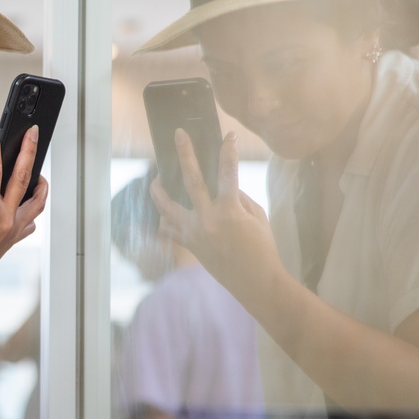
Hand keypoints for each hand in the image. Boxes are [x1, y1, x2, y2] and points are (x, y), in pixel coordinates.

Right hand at [0, 125, 47, 299]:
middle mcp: (6, 220)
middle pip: (24, 177)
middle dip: (29, 150)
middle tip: (33, 133)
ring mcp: (13, 231)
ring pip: (38, 201)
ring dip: (39, 183)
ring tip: (36, 171)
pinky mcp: (13, 241)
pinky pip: (30, 221)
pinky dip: (28, 209)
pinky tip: (20, 203)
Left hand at [150, 128, 283, 304]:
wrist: (256, 282)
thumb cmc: (262, 249)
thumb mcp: (258, 217)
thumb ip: (239, 198)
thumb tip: (224, 186)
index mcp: (229, 211)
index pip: (228, 172)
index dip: (229, 151)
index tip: (229, 136)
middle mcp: (207, 219)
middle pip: (191, 180)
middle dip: (185, 154)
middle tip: (178, 135)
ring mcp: (194, 233)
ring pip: (167, 207)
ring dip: (159, 191)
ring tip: (156, 179)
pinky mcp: (189, 245)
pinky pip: (169, 230)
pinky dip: (166, 220)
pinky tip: (165, 213)